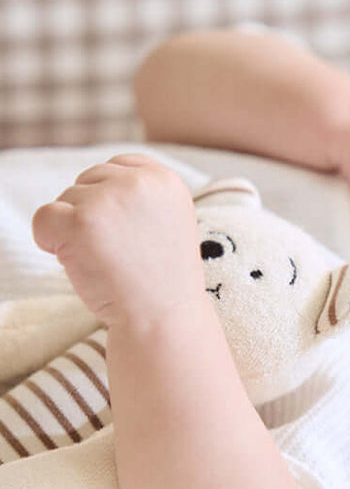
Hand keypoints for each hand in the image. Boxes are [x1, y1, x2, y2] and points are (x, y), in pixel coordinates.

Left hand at [32, 154, 203, 326]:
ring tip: (109, 263)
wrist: (162, 322)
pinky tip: (81, 264)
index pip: (118, 167)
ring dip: (76, 233)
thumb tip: (96, 187)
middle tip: (120, 255)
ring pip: (65, 201)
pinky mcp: (79, 222)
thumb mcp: (167, 226)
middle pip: (89, 181)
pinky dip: (51, 244)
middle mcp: (138, 182)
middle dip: (94, 215)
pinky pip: (43, 220)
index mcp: (165, 180)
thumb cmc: (162, 283)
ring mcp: (108, 200)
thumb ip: (140, 198)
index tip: (128, 235)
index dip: (113, 203)